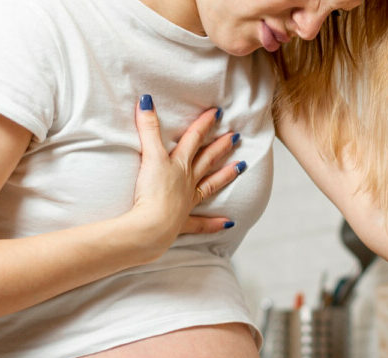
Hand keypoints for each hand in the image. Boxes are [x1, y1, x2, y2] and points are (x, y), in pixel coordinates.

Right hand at [129, 95, 243, 258]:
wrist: (150, 227)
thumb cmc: (150, 192)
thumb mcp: (148, 156)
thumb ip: (147, 129)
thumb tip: (146, 100)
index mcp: (179, 164)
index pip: (194, 139)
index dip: (204, 124)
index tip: (218, 113)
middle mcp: (187, 181)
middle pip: (207, 160)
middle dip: (221, 146)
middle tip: (236, 136)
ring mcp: (187, 202)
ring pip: (210, 186)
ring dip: (225, 176)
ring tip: (241, 167)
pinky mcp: (181, 223)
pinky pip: (201, 224)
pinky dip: (214, 224)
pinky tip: (229, 223)